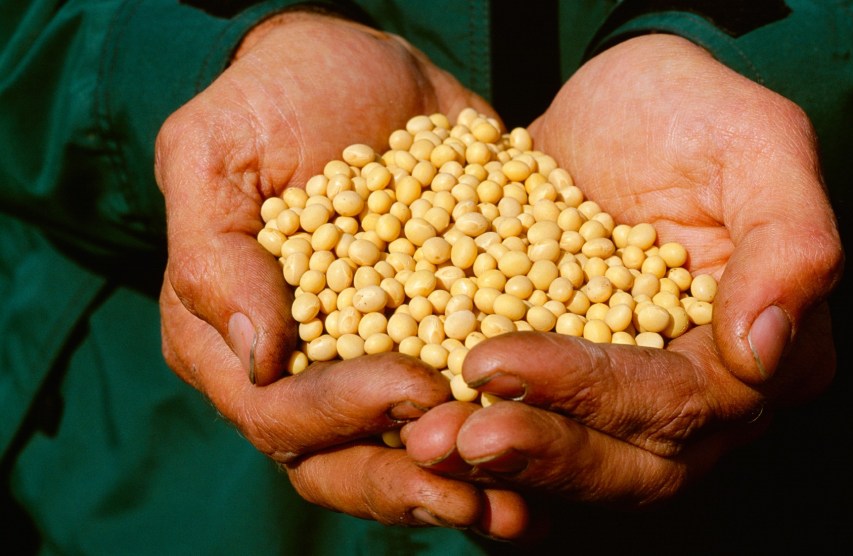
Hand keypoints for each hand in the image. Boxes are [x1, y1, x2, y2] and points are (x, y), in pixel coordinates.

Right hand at [155, 11, 526, 535]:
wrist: (364, 66)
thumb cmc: (275, 97)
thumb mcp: (216, 149)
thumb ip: (218, 255)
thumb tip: (261, 356)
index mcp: (236, 338)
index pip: (280, 411)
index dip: (346, 412)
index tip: (418, 387)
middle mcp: (304, 369)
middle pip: (342, 458)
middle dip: (407, 480)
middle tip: (474, 495)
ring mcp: (377, 360)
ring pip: (410, 447)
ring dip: (465, 481)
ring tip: (523, 504)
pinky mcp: (444, 336)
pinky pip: (473, 397)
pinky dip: (511, 427)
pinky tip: (560, 442)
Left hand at [405, 34, 842, 509]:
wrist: (619, 105)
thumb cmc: (693, 111)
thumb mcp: (757, 144)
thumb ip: (790, 241)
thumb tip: (763, 351)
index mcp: (770, 354)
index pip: (686, 401)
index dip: (594, 392)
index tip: (496, 361)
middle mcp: (706, 396)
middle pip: (635, 462)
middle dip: (541, 451)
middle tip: (451, 435)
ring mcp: (635, 398)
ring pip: (581, 462)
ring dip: (502, 462)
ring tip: (423, 440)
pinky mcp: (574, 388)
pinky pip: (535, 431)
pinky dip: (481, 438)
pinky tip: (419, 431)